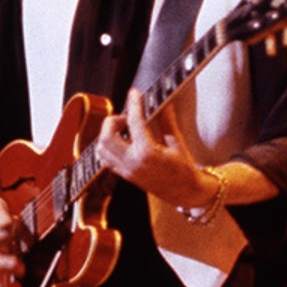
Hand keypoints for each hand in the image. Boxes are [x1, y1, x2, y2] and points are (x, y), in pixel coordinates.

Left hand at [97, 89, 217, 208]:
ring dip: (108, 133)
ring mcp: (126, 170)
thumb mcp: (177, 143)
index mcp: (147, 153)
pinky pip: (105, 158)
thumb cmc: (184, 170)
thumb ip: (165, 121)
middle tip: (128, 117)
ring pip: (101, 147)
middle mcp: (132, 162)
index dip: (134, 103)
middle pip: (106, 135)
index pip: (134, 122)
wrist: (184, 193)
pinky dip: (108, 146)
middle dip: (113, 120)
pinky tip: (122, 141)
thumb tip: (161, 102)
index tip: (134, 93)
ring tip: (124, 129)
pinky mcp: (124, 175)